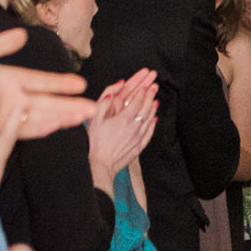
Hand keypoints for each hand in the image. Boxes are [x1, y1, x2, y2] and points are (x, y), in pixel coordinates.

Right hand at [88, 71, 157, 189]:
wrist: (101, 165)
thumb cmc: (95, 144)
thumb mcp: (94, 121)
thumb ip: (103, 105)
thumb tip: (110, 94)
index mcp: (124, 119)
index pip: (137, 101)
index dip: (142, 92)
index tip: (145, 86)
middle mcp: (134, 127)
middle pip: (146, 108)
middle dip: (150, 96)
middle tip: (154, 87)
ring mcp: (138, 137)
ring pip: (149, 119)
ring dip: (153, 108)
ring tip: (156, 100)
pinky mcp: (139, 147)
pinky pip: (149, 133)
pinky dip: (153, 124)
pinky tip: (154, 119)